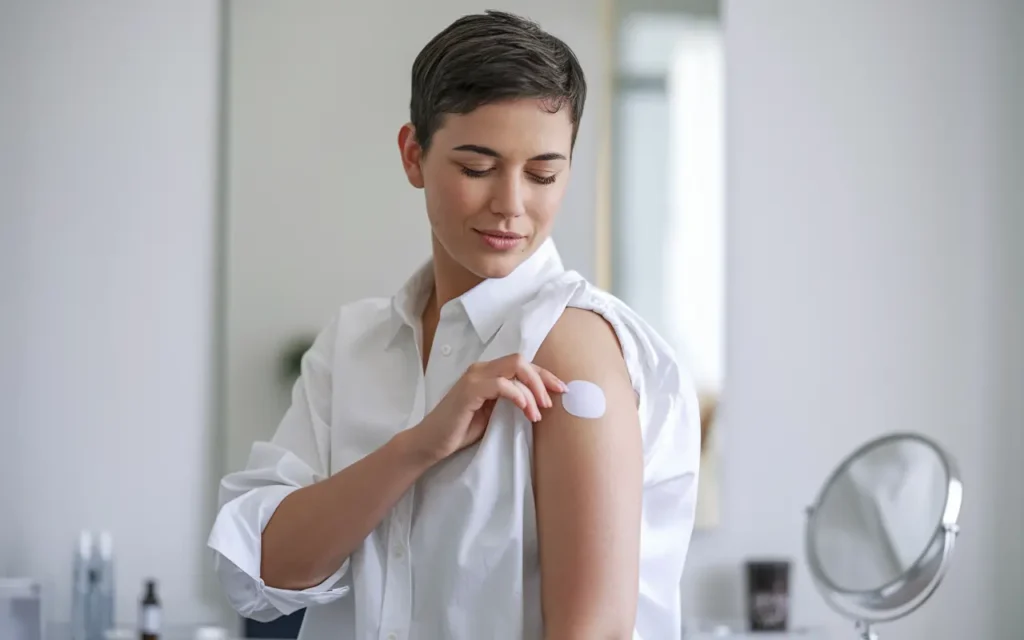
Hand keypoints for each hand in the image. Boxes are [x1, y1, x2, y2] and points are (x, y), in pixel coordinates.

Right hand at [411, 354, 567, 462]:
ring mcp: (474, 377)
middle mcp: (481, 369)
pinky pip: (502, 384)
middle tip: (551, 402)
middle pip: (521, 361)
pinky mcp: (469, 390)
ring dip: (532, 390)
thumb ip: (509, 402)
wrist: (431, 443)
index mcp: (487, 373)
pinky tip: (525, 411)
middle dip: (542, 379)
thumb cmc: (460, 430)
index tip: (561, 390)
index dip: (544, 375)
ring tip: (537, 414)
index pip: (521, 365)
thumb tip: (538, 401)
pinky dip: (518, 396)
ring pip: (515, 368)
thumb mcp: (492, 414)